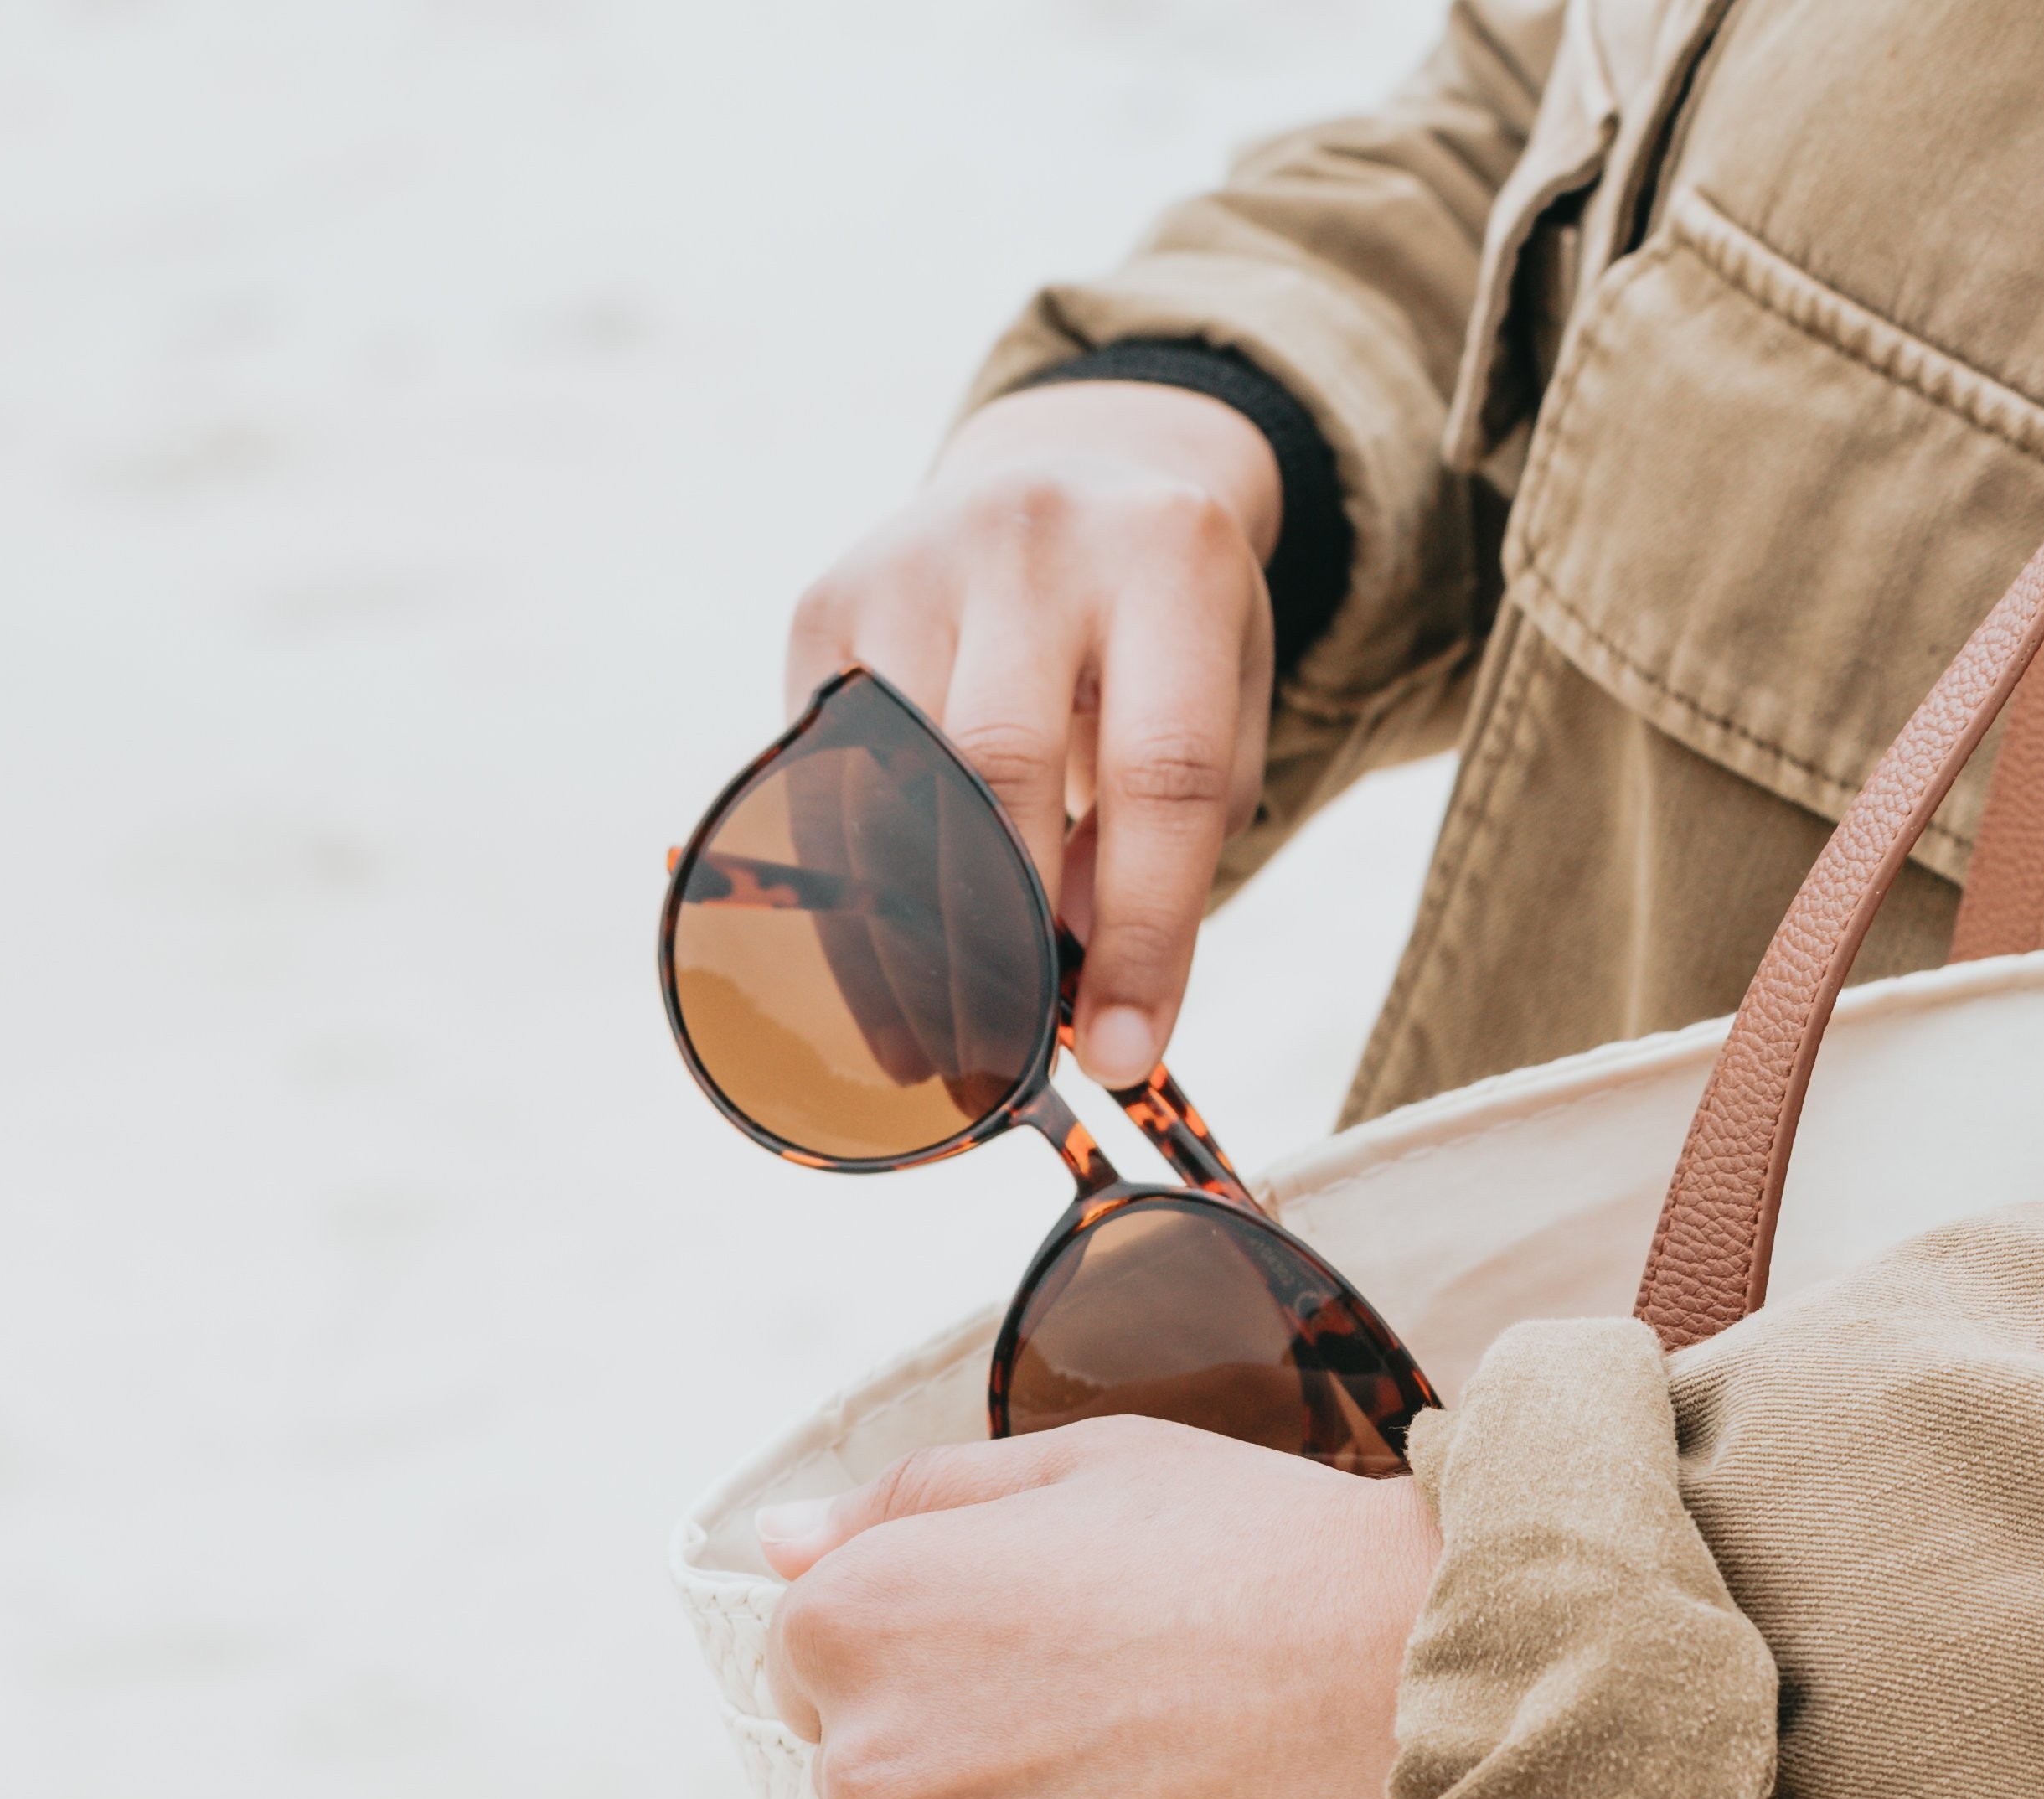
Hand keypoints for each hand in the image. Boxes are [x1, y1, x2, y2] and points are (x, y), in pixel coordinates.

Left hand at [760, 1419, 1436, 1798]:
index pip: (821, 1666)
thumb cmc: (1269, 1558)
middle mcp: (870, 1761)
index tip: (1055, 1660)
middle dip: (976, 1767)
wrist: (1432, 1695)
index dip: (944, 1657)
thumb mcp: (1085, 1467)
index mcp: (858, 1617)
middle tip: (1129, 1732)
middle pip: (878, 1791)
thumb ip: (907, 1502)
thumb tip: (780, 1543)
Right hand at [785, 381, 1279, 1087]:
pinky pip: (825, 775)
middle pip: (1002, 774)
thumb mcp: (1218, 705)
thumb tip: (1080, 981)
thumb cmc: (1158, 635)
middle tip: (1005, 1070)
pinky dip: (849, 891)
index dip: (1145, 933)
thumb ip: (1174, 836)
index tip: (1127, 1055)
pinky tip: (874, 979)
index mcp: (1169, 558)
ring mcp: (912, 560)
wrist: (1063, 483)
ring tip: (932, 1053)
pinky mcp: (824, 602)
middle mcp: (1033, 537)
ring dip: (907, 941)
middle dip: (1002, 944)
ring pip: (893, 783)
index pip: (1164, 775)